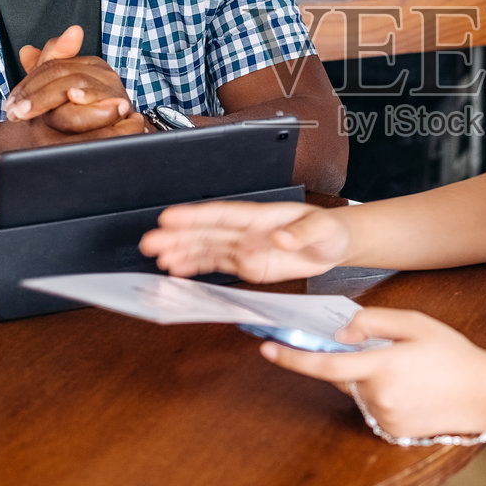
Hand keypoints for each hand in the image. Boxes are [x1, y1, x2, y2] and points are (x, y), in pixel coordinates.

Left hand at [6, 26, 136, 133]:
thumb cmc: (87, 116)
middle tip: (14, 111)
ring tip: (27, 112)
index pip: (52, 64)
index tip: (11, 103)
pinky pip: (100, 98)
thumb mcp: (61, 94)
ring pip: (75, 82)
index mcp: (88, 64)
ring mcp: (113, 87)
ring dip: (47, 99)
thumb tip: (26, 51)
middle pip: (60, 71)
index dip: (28, 83)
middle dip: (34, 94)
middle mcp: (102, 72)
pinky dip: (87, 96)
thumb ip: (45, 70)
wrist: (119, 137)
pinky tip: (74, 97)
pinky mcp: (122, 105)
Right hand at [140, 201, 348, 282]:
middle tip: (150, 242)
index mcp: (262, 217)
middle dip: (178, 237)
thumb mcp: (323, 230)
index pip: (224, 215)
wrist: (334, 245)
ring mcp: (244, 247)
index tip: (171, 217)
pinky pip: (216, 265)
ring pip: (206, 249)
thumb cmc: (329, 230)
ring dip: (181, 253)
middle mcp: (247, 231)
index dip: (196, 216)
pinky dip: (196, 267)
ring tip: (157, 259)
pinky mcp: (246, 264)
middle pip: (207, 232)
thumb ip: (301, 233)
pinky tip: (177, 270)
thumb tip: (282, 237)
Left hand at [261, 308, 485, 440]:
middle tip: (380, 349)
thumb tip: (341, 330)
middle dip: (348, 360)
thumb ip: (373, 322)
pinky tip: (411, 388)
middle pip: (341, 376)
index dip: (292, 357)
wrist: (485, 395)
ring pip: (357, 392)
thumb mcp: (415, 323)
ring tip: (407, 369)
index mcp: (381, 367)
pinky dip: (381, 395)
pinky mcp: (391, 432)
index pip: (324, 364)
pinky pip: (372, 408)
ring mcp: (384, 418)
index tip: (267, 348)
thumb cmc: (454, 355)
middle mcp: (377, 397)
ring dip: (368, 377)